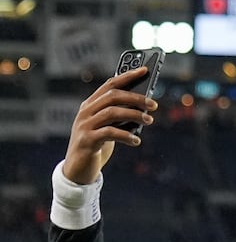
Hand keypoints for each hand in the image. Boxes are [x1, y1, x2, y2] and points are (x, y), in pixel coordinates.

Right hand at [63, 68, 157, 184]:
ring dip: (134, 115)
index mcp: (90, 105)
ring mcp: (85, 125)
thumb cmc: (96, 148)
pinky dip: (126, 135)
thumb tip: (142, 110)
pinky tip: (136, 140)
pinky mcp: (87, 140)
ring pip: (112, 112)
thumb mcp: (108, 129)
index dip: (127, 76)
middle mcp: (86, 111)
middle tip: (153, 105)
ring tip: (149, 120)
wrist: (77, 170)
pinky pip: (110, 133)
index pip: (110, 84)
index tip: (145, 71)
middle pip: (113, 96)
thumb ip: (119, 119)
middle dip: (136, 98)